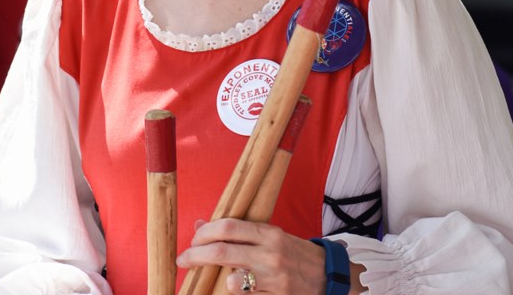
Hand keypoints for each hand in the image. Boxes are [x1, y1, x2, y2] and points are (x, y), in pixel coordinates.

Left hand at [176, 219, 326, 293]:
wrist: (328, 276)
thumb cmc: (296, 255)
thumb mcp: (272, 237)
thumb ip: (241, 233)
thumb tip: (202, 225)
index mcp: (270, 234)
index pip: (229, 227)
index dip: (205, 233)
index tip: (193, 239)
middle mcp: (270, 254)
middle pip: (222, 251)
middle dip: (196, 255)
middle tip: (184, 259)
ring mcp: (273, 278)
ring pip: (231, 280)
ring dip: (219, 279)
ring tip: (219, 278)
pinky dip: (234, 292)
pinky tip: (235, 288)